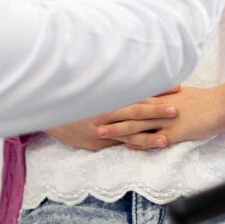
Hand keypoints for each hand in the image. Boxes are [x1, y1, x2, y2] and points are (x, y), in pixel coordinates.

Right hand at [46, 86, 181, 150]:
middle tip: (177, 110)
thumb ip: (116, 82)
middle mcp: (105, 111)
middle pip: (135, 111)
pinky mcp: (96, 142)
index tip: (176, 87)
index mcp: (109, 94)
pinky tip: (146, 150)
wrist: (47, 107)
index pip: (137, 91)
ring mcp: (100, 128)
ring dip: (148, 137)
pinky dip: (132, 146)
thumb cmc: (75, 93)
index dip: (157, 90)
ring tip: (166, 140)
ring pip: (128, 132)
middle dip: (157, 111)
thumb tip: (138, 73)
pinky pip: (118, 144)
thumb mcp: (95, 83)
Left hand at [97, 80, 224, 150]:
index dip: (116, 102)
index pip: (135, 99)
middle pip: (130, 110)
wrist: (224, 103)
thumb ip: (167, 98)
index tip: (99, 103)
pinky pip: (155, 138)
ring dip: (118, 129)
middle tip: (89, 117)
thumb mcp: (183, 95)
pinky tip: (127, 146)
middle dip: (109, 114)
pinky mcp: (176, 132)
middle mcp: (161, 107)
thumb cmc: (206, 100)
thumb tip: (159, 99)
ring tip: (100, 133)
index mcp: (162, 97)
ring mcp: (167, 120)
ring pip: (138, 125)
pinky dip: (140, 142)